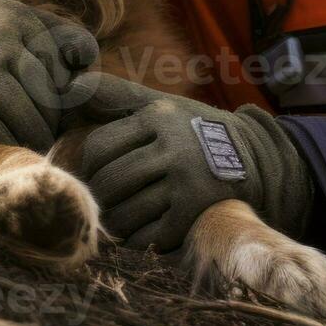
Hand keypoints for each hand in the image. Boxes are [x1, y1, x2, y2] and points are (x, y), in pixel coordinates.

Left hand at [72, 73, 312, 252]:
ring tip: (120, 219)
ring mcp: (187, 179)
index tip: (100, 173)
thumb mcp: (160, 106)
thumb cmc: (192, 131)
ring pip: (127, 212)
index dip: (91, 166)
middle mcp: (173, 145)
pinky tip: (142, 233)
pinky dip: (140, 239)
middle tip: (106, 201)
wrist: (254, 157)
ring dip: (117, 222)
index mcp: (158, 116)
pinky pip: (151, 236)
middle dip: (102, 196)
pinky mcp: (198, 211)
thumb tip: (71, 86)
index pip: (99, 147)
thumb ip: (116, 95)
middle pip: (111, 182)